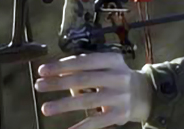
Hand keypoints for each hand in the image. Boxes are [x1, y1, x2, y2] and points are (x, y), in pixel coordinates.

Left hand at [35, 53, 152, 128]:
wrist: (144, 94)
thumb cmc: (117, 77)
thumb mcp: (107, 66)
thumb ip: (86, 68)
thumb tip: (57, 74)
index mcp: (113, 60)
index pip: (83, 61)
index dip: (61, 66)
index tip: (42, 70)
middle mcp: (118, 76)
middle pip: (82, 80)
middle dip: (58, 83)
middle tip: (39, 86)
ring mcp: (119, 96)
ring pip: (87, 101)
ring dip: (63, 105)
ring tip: (46, 108)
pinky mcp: (119, 114)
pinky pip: (96, 122)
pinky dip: (80, 128)